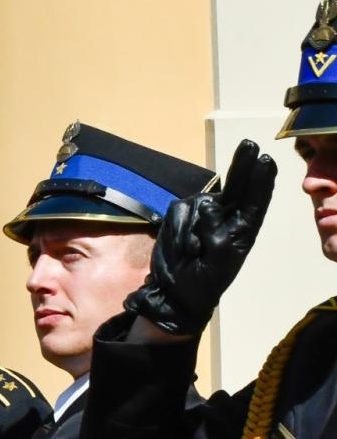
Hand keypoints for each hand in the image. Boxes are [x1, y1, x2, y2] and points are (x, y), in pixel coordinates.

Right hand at [125, 139, 276, 335]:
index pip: (256, 200)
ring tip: (193, 251)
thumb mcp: (218, 261)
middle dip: (242, 165)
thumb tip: (209, 205)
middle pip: (236, 185)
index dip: (261, 180)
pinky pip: (178, 212)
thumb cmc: (203, 281)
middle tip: (249, 145)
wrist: (173, 293)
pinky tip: (182, 246)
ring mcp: (202, 213)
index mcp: (244, 228)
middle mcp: (226, 215)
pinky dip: (178, 230)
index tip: (265, 161)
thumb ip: (217, 233)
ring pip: (199, 203)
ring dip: (192, 226)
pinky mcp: (180, 216)